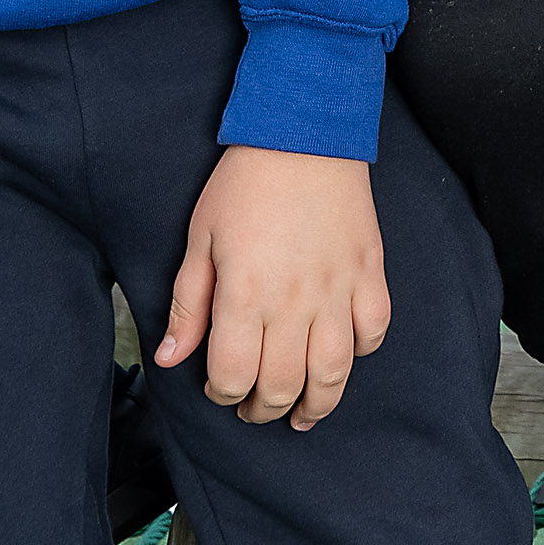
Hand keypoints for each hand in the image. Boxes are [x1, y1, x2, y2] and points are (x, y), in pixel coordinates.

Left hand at [159, 146, 388, 430]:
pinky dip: (360, 352)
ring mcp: (337, 290)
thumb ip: (187, 305)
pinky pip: (373, 331)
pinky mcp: (369, 273)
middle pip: (281, 386)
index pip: (232, 376)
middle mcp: (293, 303)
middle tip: (254, 407)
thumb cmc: (244, 182)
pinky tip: (342, 355)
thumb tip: (170, 358)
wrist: (304, 132)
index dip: (222, 394)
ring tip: (302, 413)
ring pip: (334, 374)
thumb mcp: (200, 239)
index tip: (219, 388)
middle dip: (263, 409)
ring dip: (316, 404)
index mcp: (244, 296)